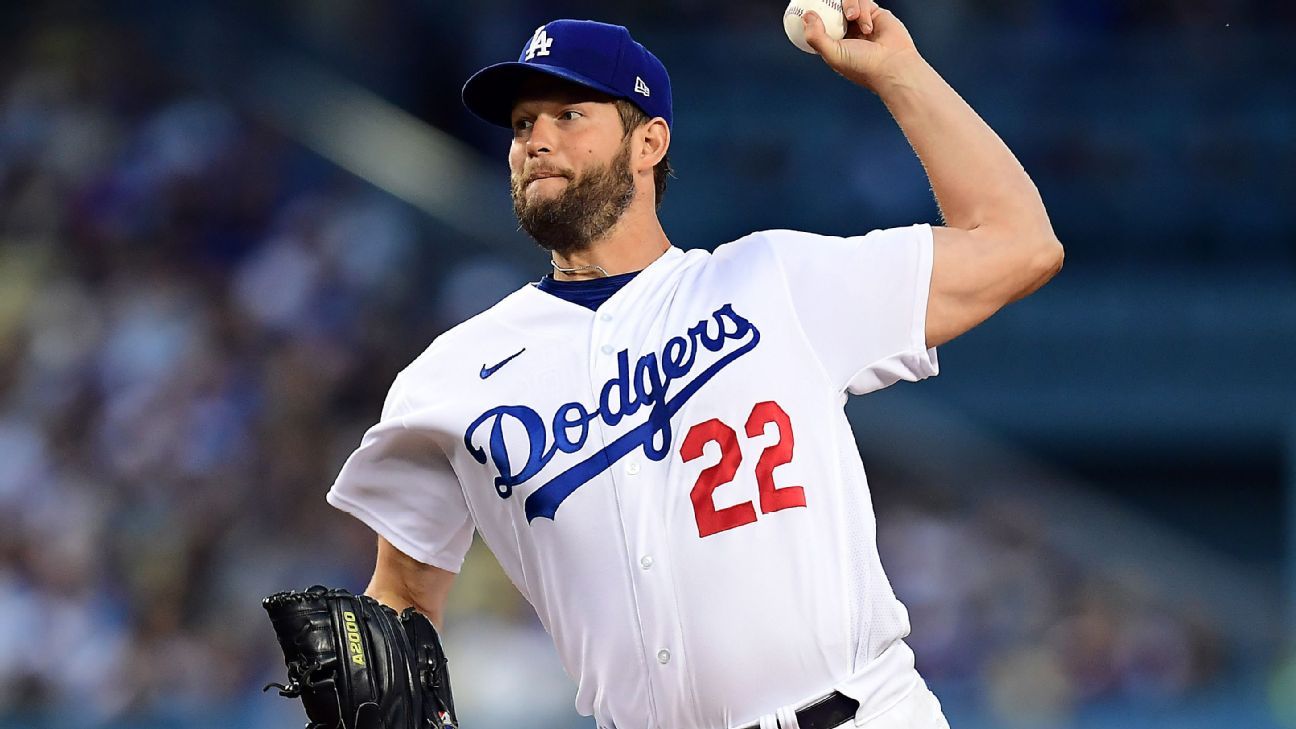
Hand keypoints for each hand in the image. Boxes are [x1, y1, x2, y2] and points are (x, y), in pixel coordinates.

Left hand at [802, 2, 921, 93]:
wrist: (892, 65)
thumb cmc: (863, 65)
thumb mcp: (833, 54)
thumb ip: (815, 36)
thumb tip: (805, 16)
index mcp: (833, 42)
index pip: (819, 22)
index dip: (815, 13)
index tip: (809, 8)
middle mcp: (846, 30)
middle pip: (832, 7)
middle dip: (830, 3)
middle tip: (826, 0)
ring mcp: (859, 21)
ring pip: (846, 1)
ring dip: (849, 5)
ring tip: (852, 17)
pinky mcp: (874, 13)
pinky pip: (863, 1)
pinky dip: (863, 10)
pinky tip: (867, 27)